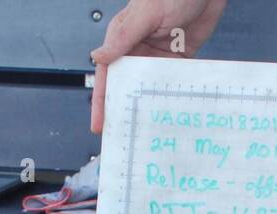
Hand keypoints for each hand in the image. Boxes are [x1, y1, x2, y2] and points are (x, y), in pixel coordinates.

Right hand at [90, 0, 227, 131]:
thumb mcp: (146, 14)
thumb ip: (123, 38)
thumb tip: (97, 57)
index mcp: (123, 38)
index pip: (107, 75)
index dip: (102, 102)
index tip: (100, 125)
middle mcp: (138, 48)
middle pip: (127, 86)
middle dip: (124, 110)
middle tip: (124, 136)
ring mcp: (159, 54)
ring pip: (149, 87)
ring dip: (149, 106)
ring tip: (148, 131)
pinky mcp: (179, 56)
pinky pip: (172, 80)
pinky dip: (171, 95)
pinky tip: (171, 112)